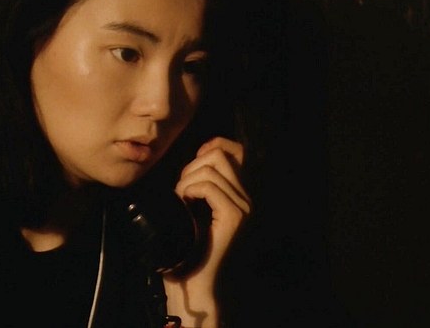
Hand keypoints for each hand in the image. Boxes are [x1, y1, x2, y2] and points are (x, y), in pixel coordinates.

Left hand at [163, 136, 250, 326]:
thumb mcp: (195, 209)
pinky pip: (208, 187)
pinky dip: (189, 190)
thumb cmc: (189, 249)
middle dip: (192, 166)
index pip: (236, 151)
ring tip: (182, 200)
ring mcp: (244, 208)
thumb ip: (200, 185)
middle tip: (181, 191)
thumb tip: (196, 158)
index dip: (213, 146)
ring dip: (187, 179)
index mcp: (241, 195)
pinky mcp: (234, 217)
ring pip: (213, 168)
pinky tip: (184, 204)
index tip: (193, 162)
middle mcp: (248, 199)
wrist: (196, 284)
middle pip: (221, 155)